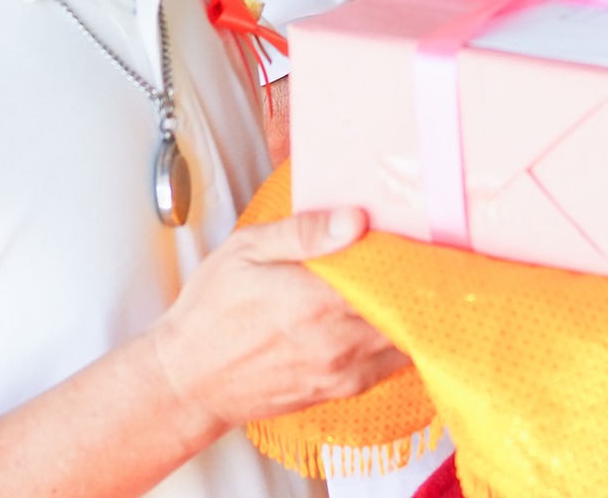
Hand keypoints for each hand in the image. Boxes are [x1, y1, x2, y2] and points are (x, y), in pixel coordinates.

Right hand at [150, 208, 408, 435]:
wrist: (189, 382)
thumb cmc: (211, 313)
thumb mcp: (246, 252)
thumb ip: (304, 232)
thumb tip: (355, 219)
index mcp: (318, 300)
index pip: (392, 275)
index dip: (413, 252)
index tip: (418, 232)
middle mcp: (339, 341)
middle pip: (408, 307)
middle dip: (417, 279)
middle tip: (418, 251)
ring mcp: (344, 371)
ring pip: (406, 337)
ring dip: (409, 308)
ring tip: (400, 279)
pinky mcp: (343, 389)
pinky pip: (392, 361)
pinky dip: (397, 335)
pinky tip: (381, 313)